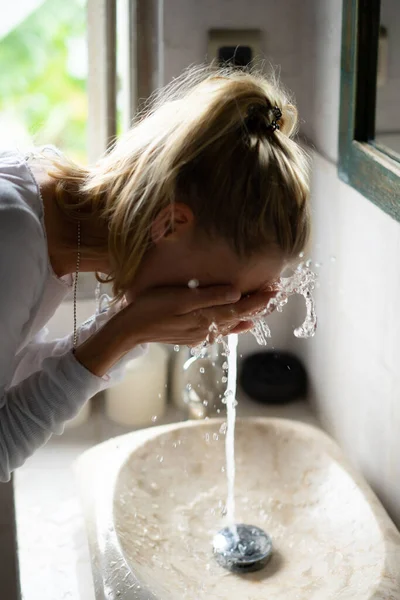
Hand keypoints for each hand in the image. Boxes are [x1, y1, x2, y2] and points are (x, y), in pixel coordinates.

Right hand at [75, 285, 275, 376]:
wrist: (130, 330)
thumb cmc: (152, 308)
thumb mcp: (180, 298)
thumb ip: (209, 296)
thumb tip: (236, 292)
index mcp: (207, 317)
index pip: (240, 307)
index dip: (259, 299)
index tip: (275, 289)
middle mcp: (207, 328)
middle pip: (239, 316)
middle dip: (258, 306)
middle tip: (276, 295)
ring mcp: (200, 334)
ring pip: (231, 325)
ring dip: (248, 315)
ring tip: (264, 308)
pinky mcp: (192, 336)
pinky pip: (220, 330)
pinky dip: (234, 325)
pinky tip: (240, 325)